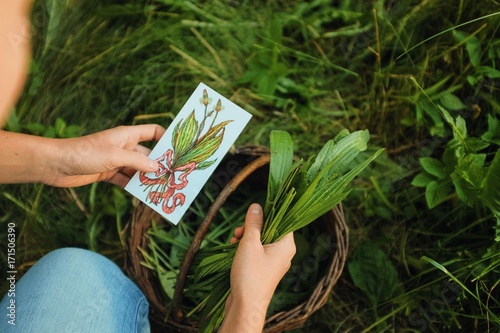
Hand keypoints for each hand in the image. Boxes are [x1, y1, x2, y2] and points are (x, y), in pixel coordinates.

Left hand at [46, 125, 164, 186]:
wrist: (56, 164)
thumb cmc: (85, 153)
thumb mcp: (115, 156)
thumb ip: (138, 161)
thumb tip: (158, 168)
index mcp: (128, 135)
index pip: (154, 132)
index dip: (167, 139)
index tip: (179, 151)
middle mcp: (125, 146)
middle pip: (149, 154)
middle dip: (160, 165)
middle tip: (175, 176)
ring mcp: (117, 160)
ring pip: (139, 170)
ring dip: (148, 179)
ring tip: (162, 189)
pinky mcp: (109, 173)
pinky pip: (127, 180)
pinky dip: (134, 187)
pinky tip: (144, 196)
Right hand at [219, 203, 295, 332]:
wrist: (246, 306)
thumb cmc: (251, 275)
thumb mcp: (250, 243)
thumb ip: (253, 223)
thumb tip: (256, 206)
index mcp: (286, 245)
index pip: (282, 221)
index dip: (267, 215)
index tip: (253, 214)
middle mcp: (283, 253)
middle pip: (269, 229)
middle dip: (252, 228)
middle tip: (238, 231)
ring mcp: (274, 262)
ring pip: (261, 240)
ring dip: (246, 237)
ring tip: (234, 241)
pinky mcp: (264, 269)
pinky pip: (257, 252)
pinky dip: (246, 248)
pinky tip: (234, 249)